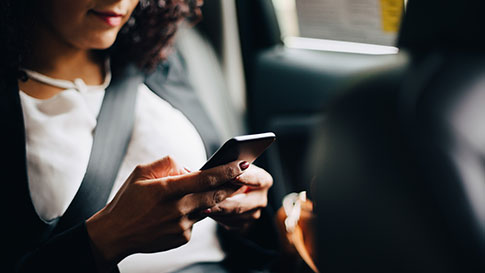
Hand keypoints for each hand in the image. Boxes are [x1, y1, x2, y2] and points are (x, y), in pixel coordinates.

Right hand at [86, 156, 245, 271]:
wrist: (115, 234)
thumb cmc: (128, 200)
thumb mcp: (141, 172)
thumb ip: (168, 163)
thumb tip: (191, 169)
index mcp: (166, 189)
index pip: (204, 178)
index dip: (226, 170)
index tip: (242, 163)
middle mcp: (176, 209)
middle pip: (214, 194)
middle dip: (231, 184)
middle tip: (242, 175)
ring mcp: (180, 226)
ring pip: (207, 207)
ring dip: (214, 198)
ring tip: (220, 187)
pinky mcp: (182, 238)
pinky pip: (196, 221)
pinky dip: (195, 212)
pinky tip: (185, 209)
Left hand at [204, 164, 272, 231]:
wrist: (234, 188)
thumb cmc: (232, 173)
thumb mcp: (233, 166)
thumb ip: (228, 167)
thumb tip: (211, 167)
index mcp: (264, 180)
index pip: (257, 179)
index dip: (245, 178)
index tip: (232, 177)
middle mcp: (261, 199)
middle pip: (242, 203)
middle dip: (223, 204)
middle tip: (207, 203)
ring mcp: (254, 213)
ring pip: (233, 216)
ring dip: (216, 212)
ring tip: (200, 208)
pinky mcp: (243, 224)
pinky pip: (228, 223)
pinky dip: (216, 217)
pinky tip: (205, 211)